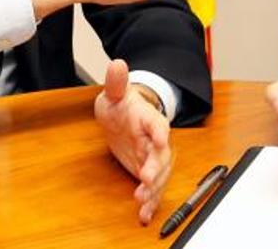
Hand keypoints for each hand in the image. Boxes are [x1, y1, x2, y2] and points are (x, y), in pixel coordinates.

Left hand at [94, 59, 173, 224]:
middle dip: (156, 167)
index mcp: (149, 118)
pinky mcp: (147, 171)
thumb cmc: (122, 106)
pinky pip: (153, 187)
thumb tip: (117, 64)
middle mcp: (156, 140)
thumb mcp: (115, 93)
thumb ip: (116, 82)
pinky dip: (150, 201)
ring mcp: (153, 157)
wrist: (125, 119)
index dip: (159, 132)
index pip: (158, 124)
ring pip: (160, 174)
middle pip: (162, 154)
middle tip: (146, 178)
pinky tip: (143, 213)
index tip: (160, 139)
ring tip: (143, 200)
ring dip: (153, 188)